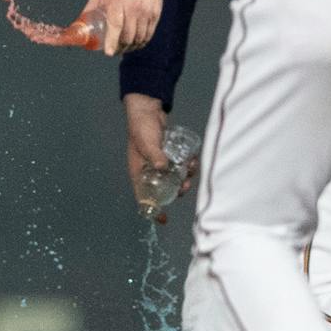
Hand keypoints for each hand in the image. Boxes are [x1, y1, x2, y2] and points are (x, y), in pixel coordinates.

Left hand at [84, 0, 163, 55]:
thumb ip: (89, 10)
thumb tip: (76, 27)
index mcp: (117, 2)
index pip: (116, 25)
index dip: (112, 40)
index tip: (109, 53)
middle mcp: (134, 7)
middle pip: (128, 36)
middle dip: (120, 48)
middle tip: (114, 51)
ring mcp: (146, 11)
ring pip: (139, 38)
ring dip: (131, 47)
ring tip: (125, 48)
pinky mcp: (155, 14)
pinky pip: (149, 34)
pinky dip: (142, 42)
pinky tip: (136, 43)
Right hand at [123, 93, 179, 218]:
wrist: (148, 111)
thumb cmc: (141, 128)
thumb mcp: (146, 142)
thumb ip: (154, 154)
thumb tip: (162, 168)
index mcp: (138, 173)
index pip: (144, 197)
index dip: (153, 210)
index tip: (164, 219)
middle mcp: (149, 171)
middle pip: (164, 190)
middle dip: (176, 191)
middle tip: (185, 185)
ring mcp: (160, 164)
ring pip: (174, 179)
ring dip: (184, 177)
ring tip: (191, 169)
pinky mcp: (169, 156)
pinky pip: (179, 166)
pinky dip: (187, 166)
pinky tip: (192, 160)